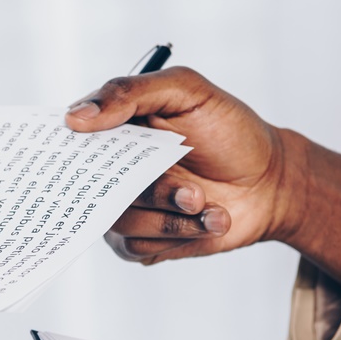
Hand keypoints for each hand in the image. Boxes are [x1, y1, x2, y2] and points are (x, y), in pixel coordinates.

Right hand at [66, 66, 290, 262]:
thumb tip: (75, 117)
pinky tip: (209, 220)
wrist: (271, 183)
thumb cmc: (230, 130)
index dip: (69, 152)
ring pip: (118, 223)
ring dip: (171, 217)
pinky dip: (177, 236)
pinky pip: (136, 248)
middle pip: (93, 189)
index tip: (104, 157)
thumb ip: (130, 93)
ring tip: (208, 203)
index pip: (68, 140)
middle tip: (192, 192)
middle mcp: (112, 170)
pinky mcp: (143, 241)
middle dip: (151, 191)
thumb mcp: (186, 91)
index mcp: (113, 129)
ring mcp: (126, 207)